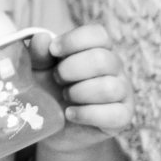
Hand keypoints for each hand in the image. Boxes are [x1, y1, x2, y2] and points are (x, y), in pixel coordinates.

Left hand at [29, 25, 133, 153]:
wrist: (54, 126)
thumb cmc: (49, 90)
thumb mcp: (38, 69)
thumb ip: (38, 53)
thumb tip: (41, 38)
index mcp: (97, 48)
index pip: (97, 34)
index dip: (73, 40)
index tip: (53, 52)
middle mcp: (114, 67)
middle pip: (102, 59)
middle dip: (71, 70)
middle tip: (57, 79)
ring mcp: (122, 92)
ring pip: (109, 87)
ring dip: (79, 93)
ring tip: (65, 97)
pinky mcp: (123, 117)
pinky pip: (113, 114)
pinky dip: (85, 114)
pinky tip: (70, 114)